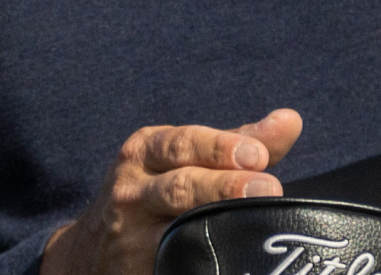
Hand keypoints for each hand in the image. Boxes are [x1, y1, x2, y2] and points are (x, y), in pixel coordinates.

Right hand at [38, 109, 303, 274]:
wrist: (90, 249)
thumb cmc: (151, 192)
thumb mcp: (179, 159)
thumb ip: (235, 142)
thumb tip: (290, 121)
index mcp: (145, 152)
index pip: (183, 143)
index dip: (221, 148)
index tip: (259, 155)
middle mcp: (133, 189)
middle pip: (180, 186)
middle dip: (224, 186)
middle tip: (269, 188)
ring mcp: (132, 234)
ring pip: (175, 229)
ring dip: (215, 225)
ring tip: (253, 223)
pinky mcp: (137, 268)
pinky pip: (170, 262)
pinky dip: (196, 260)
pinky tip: (226, 260)